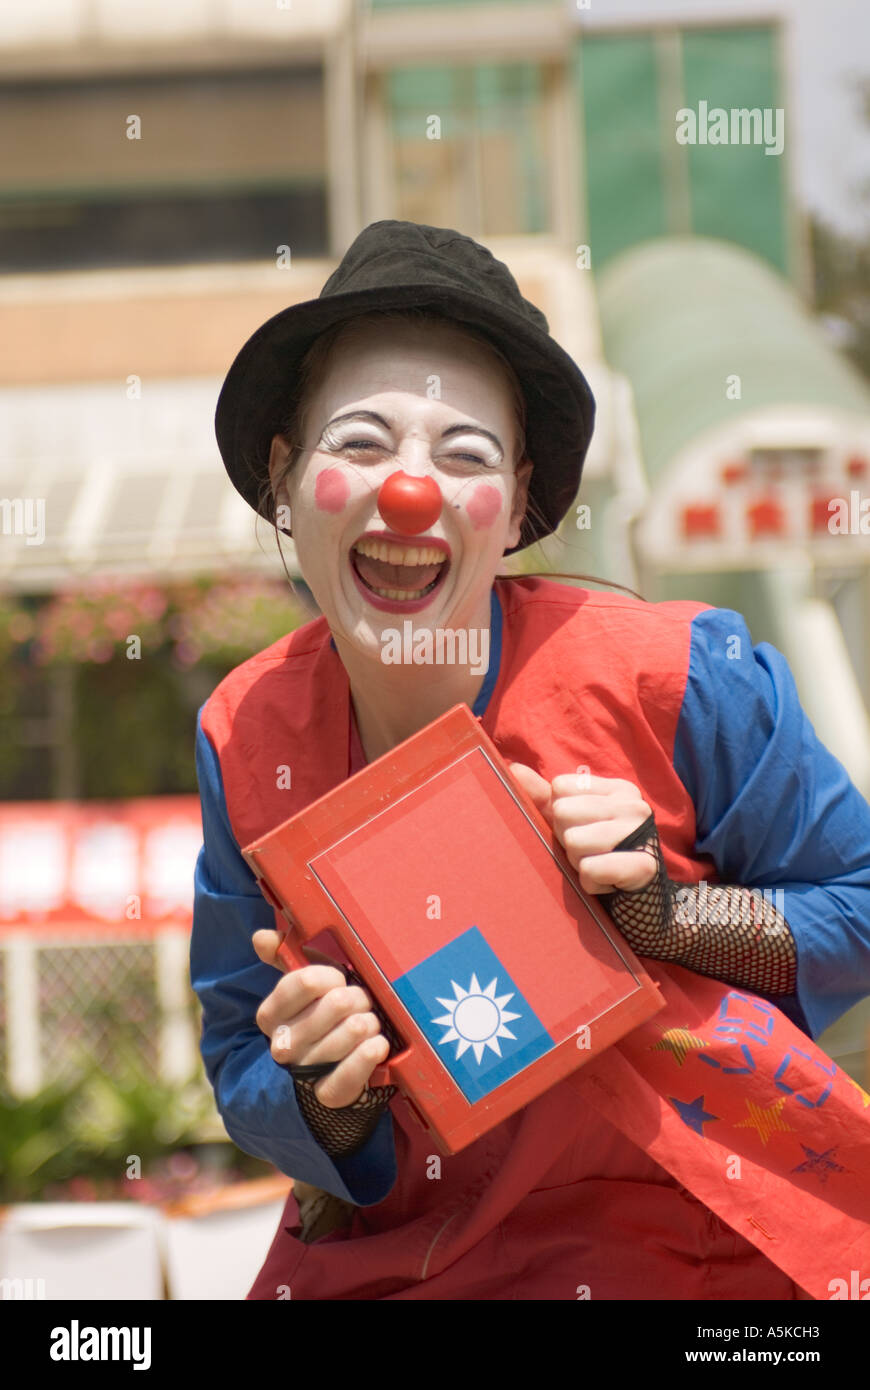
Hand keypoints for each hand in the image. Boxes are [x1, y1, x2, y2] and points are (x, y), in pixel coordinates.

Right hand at [252, 931, 389, 1107]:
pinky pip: (351, 1073)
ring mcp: (305, 1071)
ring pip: (350, 1033)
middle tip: (362, 1003)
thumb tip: (261, 937)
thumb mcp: (302, 987)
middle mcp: (283, 1045)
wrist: (331, 1072)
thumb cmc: (320, 1017)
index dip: (332, 976)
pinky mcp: (329, 1095)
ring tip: (370, 1023)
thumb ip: (283, 957)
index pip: (306, 980)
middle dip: (358, 999)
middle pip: (336, 1004)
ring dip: (369, 1024)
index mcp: (271, 1015)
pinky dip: (369, 1054)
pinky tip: (378, 1044)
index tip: (339, 979)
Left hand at [508, 763, 657, 895]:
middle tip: (590, 854)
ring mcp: (643, 832)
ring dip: (578, 863)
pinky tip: (607, 884)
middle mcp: (634, 804)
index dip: (560, 815)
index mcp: (617, 789)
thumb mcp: (569, 824)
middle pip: (563, 812)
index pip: (559, 787)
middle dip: (568, 841)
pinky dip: (590, 883)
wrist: (639, 904)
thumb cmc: (597, 857)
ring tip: (598, 868)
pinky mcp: (644, 865)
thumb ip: (542, 797)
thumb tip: (513, 769)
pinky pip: (589, 869)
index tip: (582, 832)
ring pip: (574, 841)